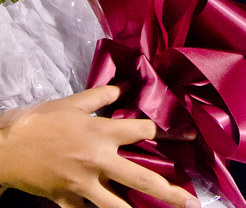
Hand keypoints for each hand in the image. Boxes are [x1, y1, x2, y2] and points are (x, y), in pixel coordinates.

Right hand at [0, 86, 199, 207]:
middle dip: (167, 191)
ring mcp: (83, 185)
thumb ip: (102, 95)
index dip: (153, 130)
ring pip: (117, 205)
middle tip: (189, 202)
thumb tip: (124, 86)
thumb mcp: (73, 102)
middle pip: (140, 178)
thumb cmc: (41, 121)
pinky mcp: (67, 200)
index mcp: (101, 132)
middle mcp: (98, 161)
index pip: (141, 131)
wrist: (8, 147)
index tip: (162, 133)